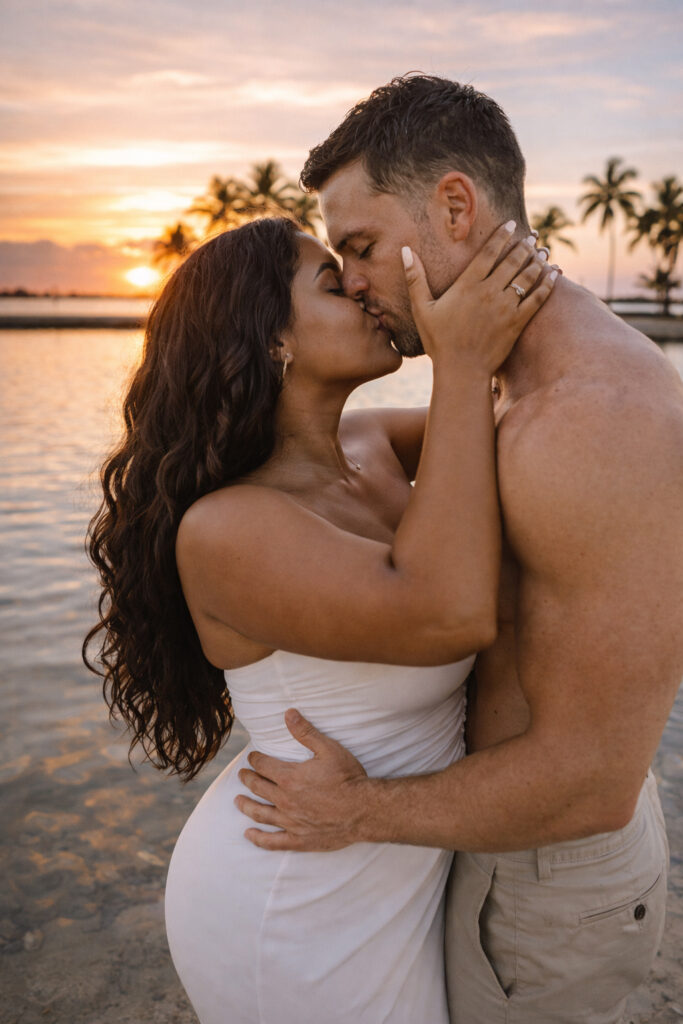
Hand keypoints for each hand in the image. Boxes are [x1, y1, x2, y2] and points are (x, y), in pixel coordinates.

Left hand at [235, 709, 368, 851]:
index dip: (255, 759)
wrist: (364, 810)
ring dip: (246, 806)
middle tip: (242, 775)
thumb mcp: (329, 749)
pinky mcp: (299, 840)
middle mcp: (285, 800)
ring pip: (260, 814)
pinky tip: (249, 835)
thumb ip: (306, 732)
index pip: (264, 766)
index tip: (251, 757)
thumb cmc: (348, 778)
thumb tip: (288, 713)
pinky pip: (273, 842)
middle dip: (247, 779)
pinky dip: (259, 839)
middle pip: (258, 788)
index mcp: (290, 777)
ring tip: (237, 801)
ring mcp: (290, 822)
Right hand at [402, 221, 556, 374]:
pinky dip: (548, 284)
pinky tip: (555, 274)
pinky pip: (537, 299)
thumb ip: (415, 278)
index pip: (489, 252)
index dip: (502, 236)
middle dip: (525, 245)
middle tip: (533, 236)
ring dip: (538, 260)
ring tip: (543, 250)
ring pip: (527, 277)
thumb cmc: (439, 341)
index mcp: (467, 285)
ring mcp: (505, 307)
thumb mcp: (422, 309)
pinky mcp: (517, 323)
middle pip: (513, 261)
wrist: (461, 371)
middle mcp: (489, 292)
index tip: (512, 225)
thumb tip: (405, 251)